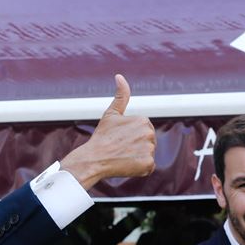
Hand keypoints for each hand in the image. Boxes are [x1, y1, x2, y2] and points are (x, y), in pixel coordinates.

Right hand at [60, 74, 155, 189]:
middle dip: (137, 146)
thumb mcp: (111, 113)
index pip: (144, 131)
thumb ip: (121, 95)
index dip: (131, 136)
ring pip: (148, 154)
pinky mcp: (148, 164)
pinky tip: (127, 165)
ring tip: (123, 157)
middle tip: (121, 149)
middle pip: (148, 142)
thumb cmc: (102, 136)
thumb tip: (119, 76)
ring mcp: (150, 149)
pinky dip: (139, 168)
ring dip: (138, 157)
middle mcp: (149, 133)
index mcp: (143, 120)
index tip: (120, 139)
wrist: (94, 158)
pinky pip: (148, 167)